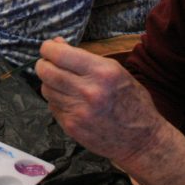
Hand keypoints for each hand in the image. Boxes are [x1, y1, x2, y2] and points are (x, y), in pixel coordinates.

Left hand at [37, 37, 165, 167]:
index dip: (48, 48)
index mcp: (102, 72)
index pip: (60, 55)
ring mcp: (78, 111)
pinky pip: (53, 106)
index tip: (47, 48)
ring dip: (49, 83)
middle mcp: (89, 91)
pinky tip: (70, 101)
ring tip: (63, 83)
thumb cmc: (132, 102)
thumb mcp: (116, 71)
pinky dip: (57, 100)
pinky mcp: (71, 126)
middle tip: (47, 63)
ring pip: (46, 88)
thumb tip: (57, 44)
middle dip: (43, 64)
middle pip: (46, 71)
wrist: (142, 140)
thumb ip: (85, 57)